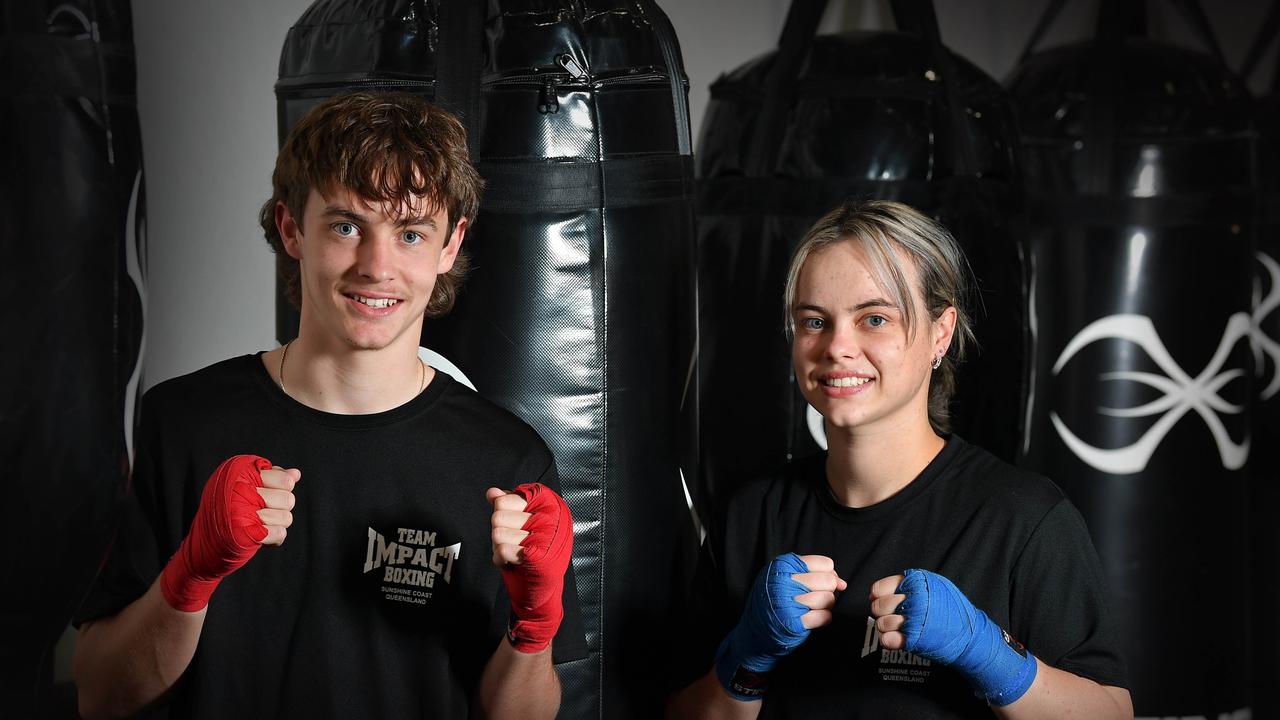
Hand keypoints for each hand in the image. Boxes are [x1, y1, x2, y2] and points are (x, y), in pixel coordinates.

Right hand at [160, 455, 298, 611]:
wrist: (205, 544)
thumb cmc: (230, 512)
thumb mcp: (248, 488)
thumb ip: (273, 479)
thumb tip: (295, 474)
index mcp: (241, 474)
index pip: (285, 480)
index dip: (284, 488)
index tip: (271, 492)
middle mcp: (239, 489)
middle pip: (288, 499)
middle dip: (281, 508)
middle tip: (266, 511)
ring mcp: (240, 511)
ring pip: (286, 517)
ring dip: (277, 524)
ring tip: (262, 523)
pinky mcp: (243, 533)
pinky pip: (279, 533)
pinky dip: (274, 538)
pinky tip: (262, 536)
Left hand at [486, 483, 572, 652]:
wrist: (541, 591)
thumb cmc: (532, 553)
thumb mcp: (521, 524)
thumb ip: (508, 505)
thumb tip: (492, 492)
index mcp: (550, 504)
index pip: (506, 499)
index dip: (503, 515)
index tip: (517, 526)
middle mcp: (552, 517)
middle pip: (497, 515)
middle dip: (499, 532)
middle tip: (514, 543)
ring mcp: (547, 537)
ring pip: (497, 533)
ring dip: (499, 547)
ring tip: (513, 554)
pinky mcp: (539, 557)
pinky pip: (502, 550)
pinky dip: (500, 560)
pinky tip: (511, 564)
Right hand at [714, 553, 845, 700]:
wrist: (754, 631)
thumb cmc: (772, 600)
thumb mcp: (783, 577)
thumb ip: (812, 573)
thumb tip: (842, 582)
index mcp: (781, 566)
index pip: (824, 564)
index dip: (829, 574)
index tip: (822, 582)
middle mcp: (783, 582)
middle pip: (828, 580)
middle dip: (829, 589)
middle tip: (818, 595)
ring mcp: (788, 603)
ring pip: (828, 598)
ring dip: (826, 605)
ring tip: (813, 607)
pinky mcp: (794, 623)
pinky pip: (825, 617)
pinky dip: (823, 618)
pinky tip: (813, 617)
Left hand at [870, 569, 1036, 705]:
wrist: (971, 636)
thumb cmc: (951, 610)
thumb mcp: (934, 586)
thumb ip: (906, 584)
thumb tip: (873, 593)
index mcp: (918, 583)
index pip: (881, 588)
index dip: (878, 595)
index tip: (881, 600)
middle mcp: (915, 600)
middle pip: (879, 606)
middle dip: (881, 612)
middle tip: (891, 615)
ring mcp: (915, 620)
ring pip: (881, 623)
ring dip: (886, 627)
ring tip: (898, 627)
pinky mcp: (915, 640)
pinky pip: (887, 639)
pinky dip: (888, 640)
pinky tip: (896, 638)